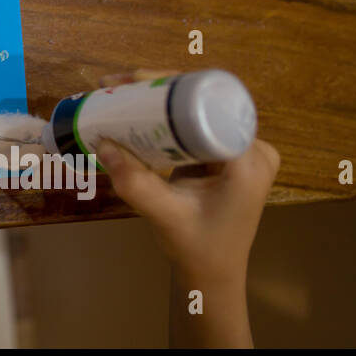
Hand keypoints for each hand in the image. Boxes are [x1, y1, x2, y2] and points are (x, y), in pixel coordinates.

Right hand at [93, 70, 278, 346]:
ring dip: (160, 98)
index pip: (211, 105)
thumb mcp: (164, 214)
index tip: (133, 81)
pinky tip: (136, 109)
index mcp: (248, 160)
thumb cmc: (197, 247)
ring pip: (198, 108)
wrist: (213, 273)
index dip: (172, 86)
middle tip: (115, 85)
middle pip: (204, 100)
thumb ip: (134, 181)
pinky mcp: (228, 154)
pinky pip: (197, 123)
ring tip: (119, 92)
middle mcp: (253, 148)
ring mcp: (243, 150)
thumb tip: (101, 142)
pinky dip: (167, 116)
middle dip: (158, 87)